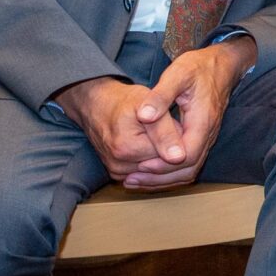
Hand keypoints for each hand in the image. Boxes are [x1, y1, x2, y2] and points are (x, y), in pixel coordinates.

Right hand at [57, 75, 190, 182]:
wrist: (97, 104)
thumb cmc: (124, 101)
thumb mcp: (150, 108)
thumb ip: (166, 132)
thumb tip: (178, 158)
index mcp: (127, 149)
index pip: (171, 154)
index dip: (177, 136)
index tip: (171, 121)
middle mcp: (119, 165)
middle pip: (163, 164)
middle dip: (169, 147)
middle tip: (163, 126)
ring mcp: (117, 172)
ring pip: (155, 169)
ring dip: (160, 154)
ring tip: (152, 133)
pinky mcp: (117, 174)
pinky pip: (145, 172)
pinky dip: (150, 160)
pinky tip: (146, 144)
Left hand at [122, 40, 256, 188]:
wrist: (221, 65)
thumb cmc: (199, 68)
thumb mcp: (177, 75)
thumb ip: (160, 96)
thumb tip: (144, 116)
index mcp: (203, 121)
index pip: (188, 154)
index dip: (164, 164)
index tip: (140, 166)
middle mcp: (208, 134)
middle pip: (189, 168)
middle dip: (160, 178)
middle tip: (132, 179)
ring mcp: (206, 138)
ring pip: (190, 170)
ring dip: (163, 179)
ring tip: (136, 180)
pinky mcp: (201, 138)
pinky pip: (189, 164)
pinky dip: (170, 173)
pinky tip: (150, 172)